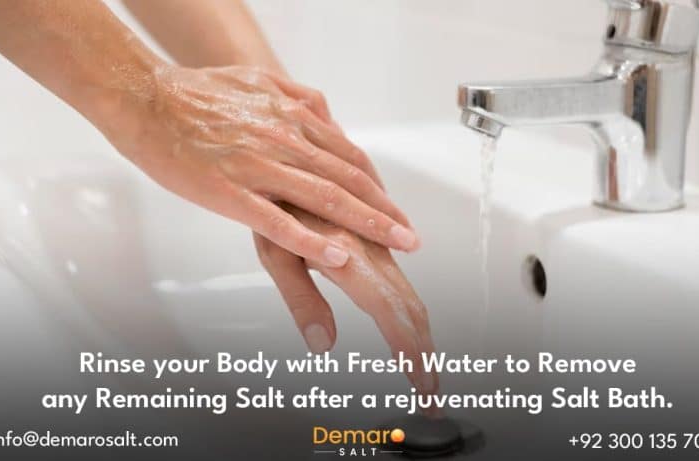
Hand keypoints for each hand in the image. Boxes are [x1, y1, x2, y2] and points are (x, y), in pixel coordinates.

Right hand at [117, 65, 417, 267]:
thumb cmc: (197, 92)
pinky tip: (336, 256)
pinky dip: (311, 239)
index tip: (395, 210)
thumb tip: (327, 113)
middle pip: (348, 179)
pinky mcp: (228, 191)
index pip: (348, 156)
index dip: (377, 187)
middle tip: (411, 237)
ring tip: (396, 246)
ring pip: (324, 197)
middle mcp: (283, 140)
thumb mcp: (257, 81)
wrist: (144, 97)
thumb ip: (296, 97)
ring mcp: (258, 166)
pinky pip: (276, 220)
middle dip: (385, 211)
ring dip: (366, 224)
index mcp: (291, 117)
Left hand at [254, 205, 437, 394]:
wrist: (275, 147)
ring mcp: (376, 238)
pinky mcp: (377, 229)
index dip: (413, 354)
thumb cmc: (267, 200)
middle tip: (432, 391)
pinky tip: (411, 320)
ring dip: (420, 331)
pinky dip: (409, 300)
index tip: (425, 386)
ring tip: (424, 363)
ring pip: (407, 288)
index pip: (393, 315)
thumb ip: (304, 298)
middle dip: (425, 353)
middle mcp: (372, 248)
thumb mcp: (276, 254)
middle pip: (410, 307)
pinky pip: (399, 267)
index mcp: (350, 257)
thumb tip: (324, 344)